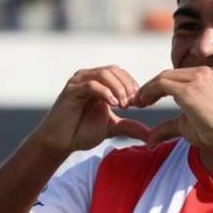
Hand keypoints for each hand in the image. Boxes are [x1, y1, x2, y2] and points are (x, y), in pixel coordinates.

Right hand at [35, 66, 150, 152]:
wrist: (61, 142)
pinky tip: (114, 104)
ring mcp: (79, 82)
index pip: (121, 73)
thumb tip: (151, 135)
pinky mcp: (71, 90)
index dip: (133, 85)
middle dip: (127, 85)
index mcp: (99, 83)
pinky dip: (105, 92)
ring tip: (124, 105)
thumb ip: (131, 127)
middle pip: (114, 70)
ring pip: (104, 74)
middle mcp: (89, 77)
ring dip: (118, 88)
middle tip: (135, 103)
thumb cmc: (83, 132)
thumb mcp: (113, 127)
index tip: (142, 103)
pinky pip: (91, 84)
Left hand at [136, 67, 212, 148]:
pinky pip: (161, 85)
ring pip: (162, 78)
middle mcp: (202, 72)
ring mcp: (196, 79)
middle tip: (137, 101)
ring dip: (147, 89)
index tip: (145, 100)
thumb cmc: (212, 134)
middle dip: (149, 87)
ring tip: (138, 103)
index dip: (157, 87)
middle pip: (167, 75)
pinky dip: (149, 93)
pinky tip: (143, 104)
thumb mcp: (185, 125)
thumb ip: (167, 128)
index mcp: (205, 76)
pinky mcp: (188, 90)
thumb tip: (149, 142)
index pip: (175, 76)